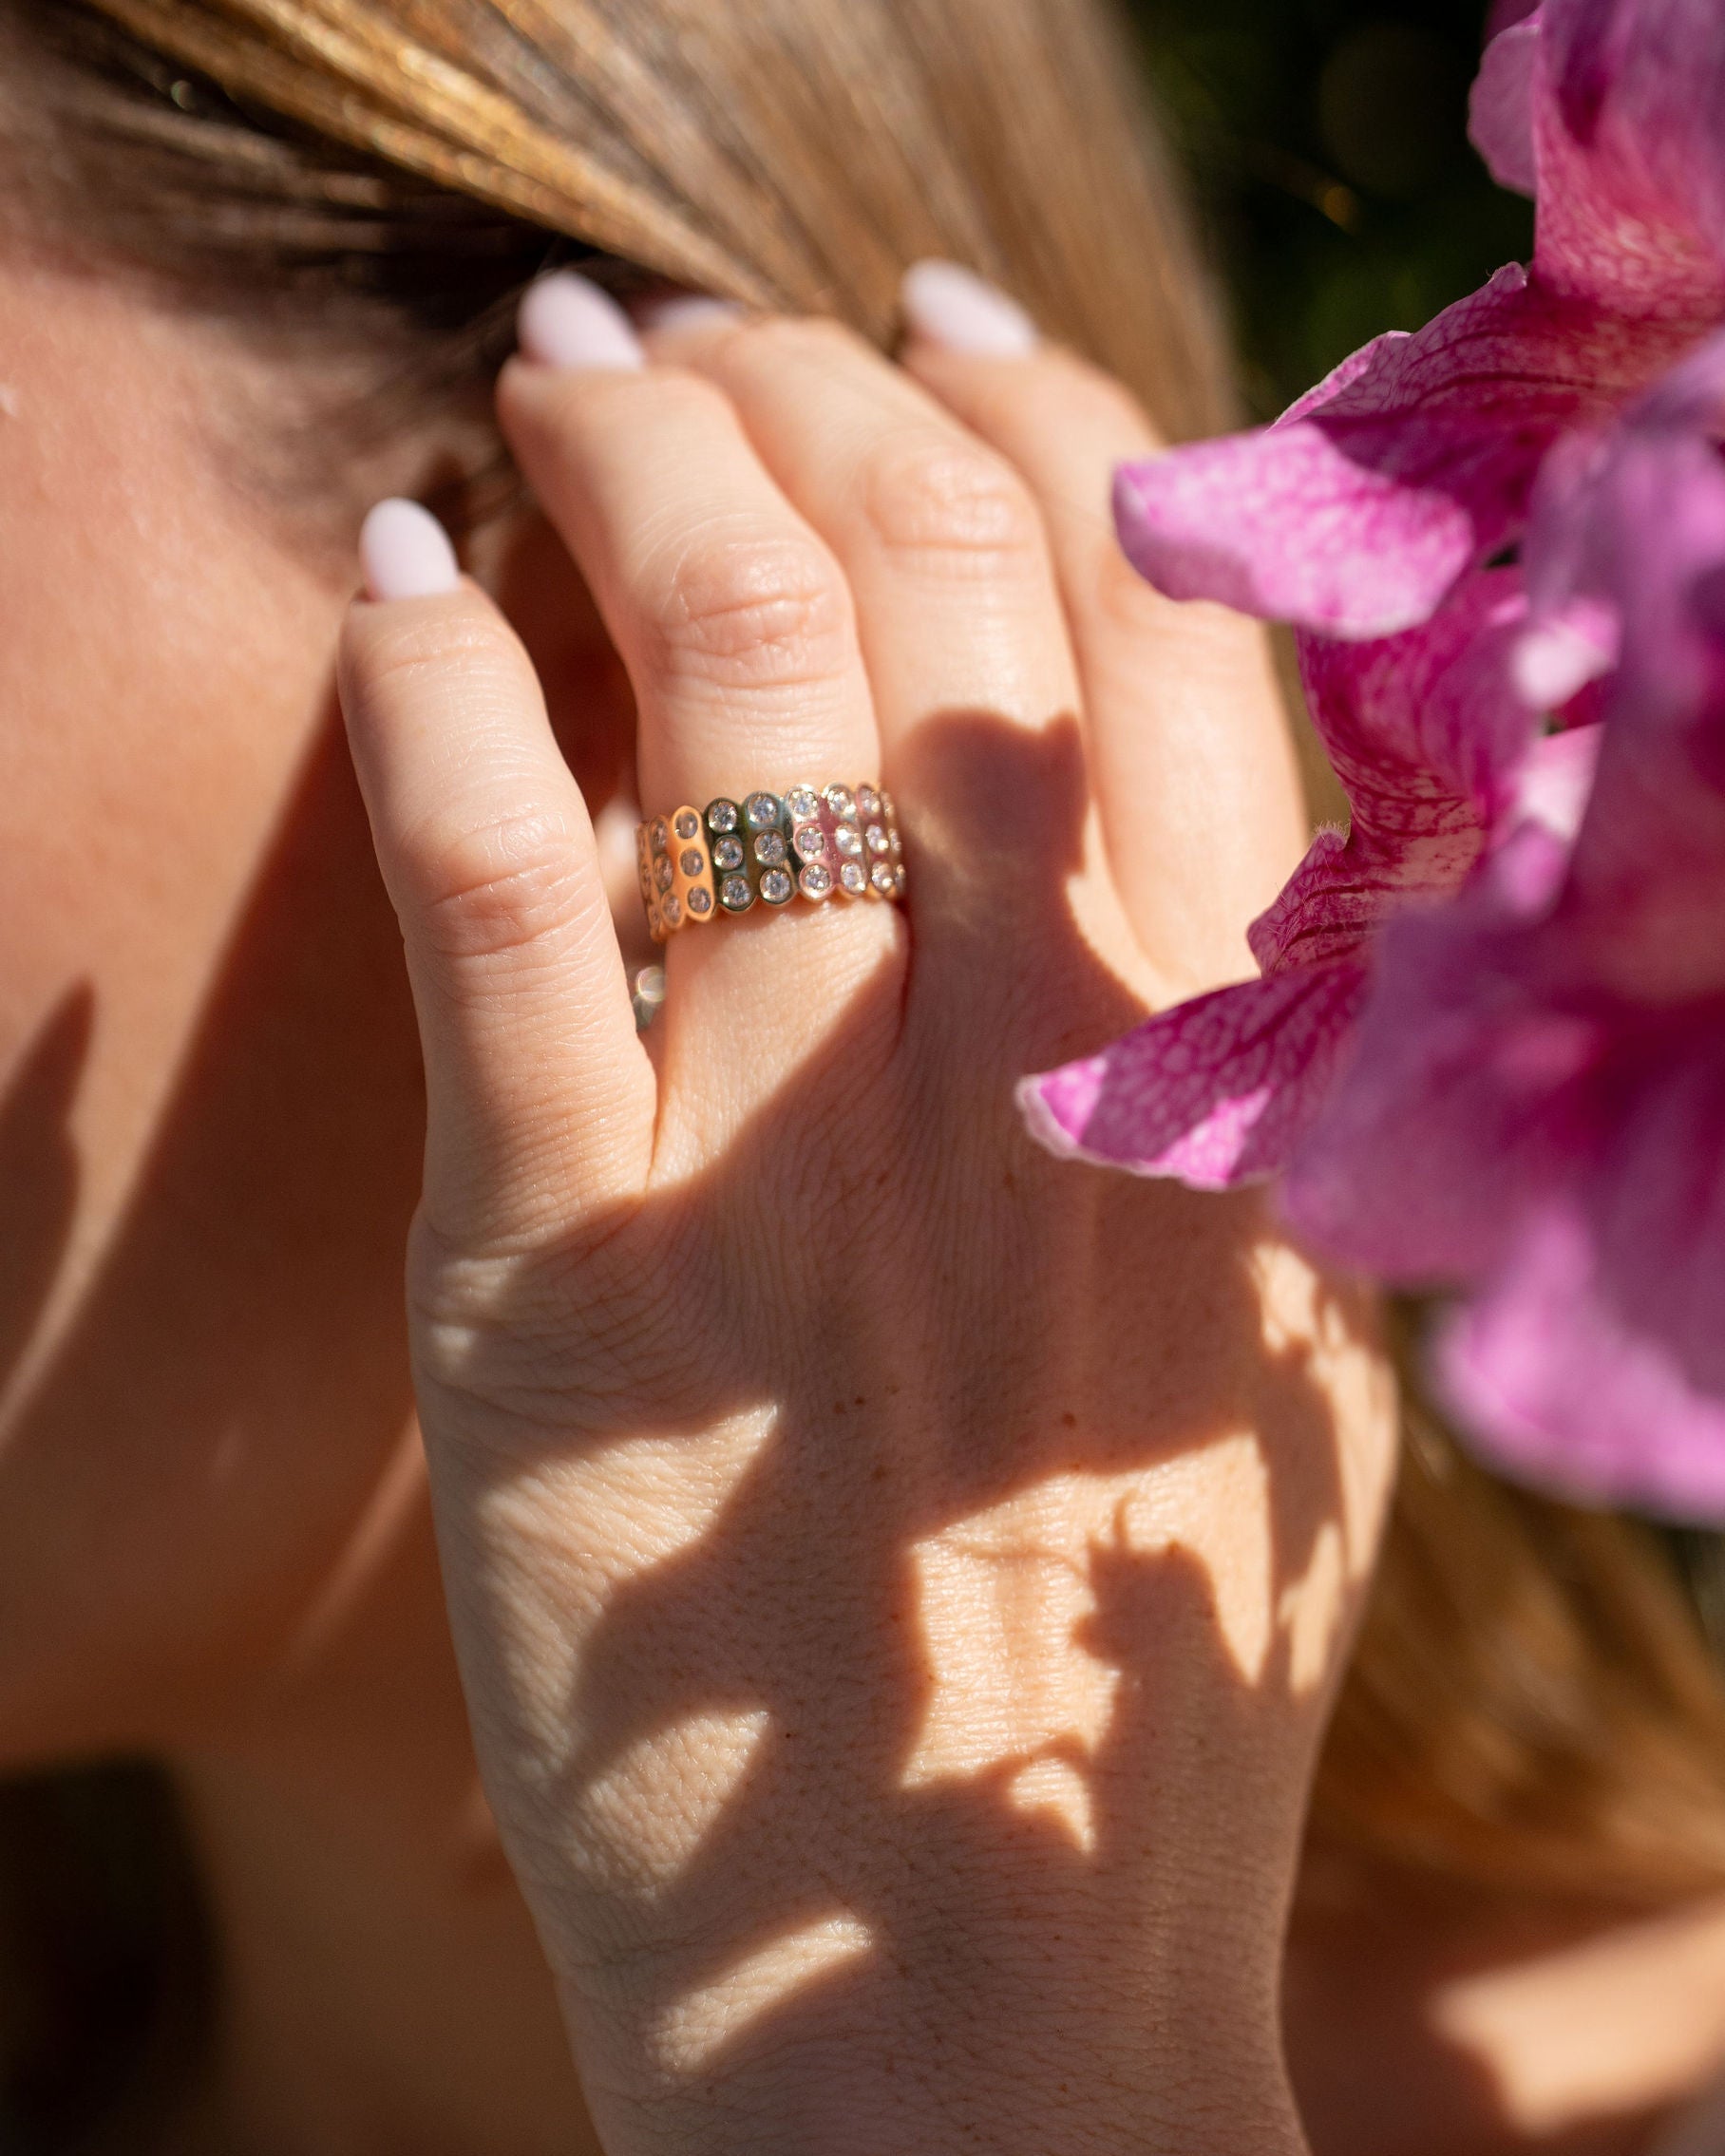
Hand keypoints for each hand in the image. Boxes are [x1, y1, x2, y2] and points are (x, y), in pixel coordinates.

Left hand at [337, 270, 1394, 2155]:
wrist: (974, 2005)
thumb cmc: (1140, 1694)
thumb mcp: (1283, 1373)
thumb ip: (1244, 1116)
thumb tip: (1171, 863)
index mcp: (1228, 1088)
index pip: (1154, 626)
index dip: (1048, 421)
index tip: (951, 329)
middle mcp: (1029, 1070)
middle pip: (930, 579)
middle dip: (811, 386)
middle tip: (720, 337)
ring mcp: (794, 1156)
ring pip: (713, 661)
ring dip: (629, 452)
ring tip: (565, 375)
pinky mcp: (558, 1274)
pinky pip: (487, 884)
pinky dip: (432, 687)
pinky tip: (411, 582)